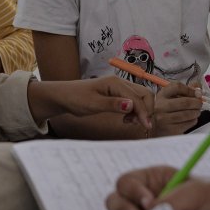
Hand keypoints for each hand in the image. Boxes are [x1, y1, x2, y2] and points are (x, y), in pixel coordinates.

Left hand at [30, 76, 152, 127]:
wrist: (63, 96)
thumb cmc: (75, 98)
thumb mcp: (92, 104)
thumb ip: (112, 104)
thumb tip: (131, 105)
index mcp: (115, 83)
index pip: (137, 98)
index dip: (143, 112)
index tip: (146, 126)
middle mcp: (120, 82)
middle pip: (144, 94)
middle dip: (146, 109)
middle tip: (138, 124)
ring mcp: (119, 87)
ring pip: (140, 97)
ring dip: (141, 110)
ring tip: (129, 122)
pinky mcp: (117, 93)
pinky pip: (133, 100)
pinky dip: (135, 110)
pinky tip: (126, 118)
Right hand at [152, 82, 205, 135]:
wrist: (156, 130)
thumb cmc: (166, 112)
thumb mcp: (170, 99)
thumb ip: (184, 92)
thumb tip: (198, 90)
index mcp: (161, 95)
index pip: (177, 87)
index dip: (190, 89)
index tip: (196, 93)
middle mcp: (161, 106)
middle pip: (185, 102)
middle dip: (197, 103)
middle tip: (200, 104)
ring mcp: (165, 119)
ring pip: (188, 114)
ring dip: (196, 112)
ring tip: (196, 112)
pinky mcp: (171, 130)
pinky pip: (188, 123)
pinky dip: (193, 121)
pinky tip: (191, 119)